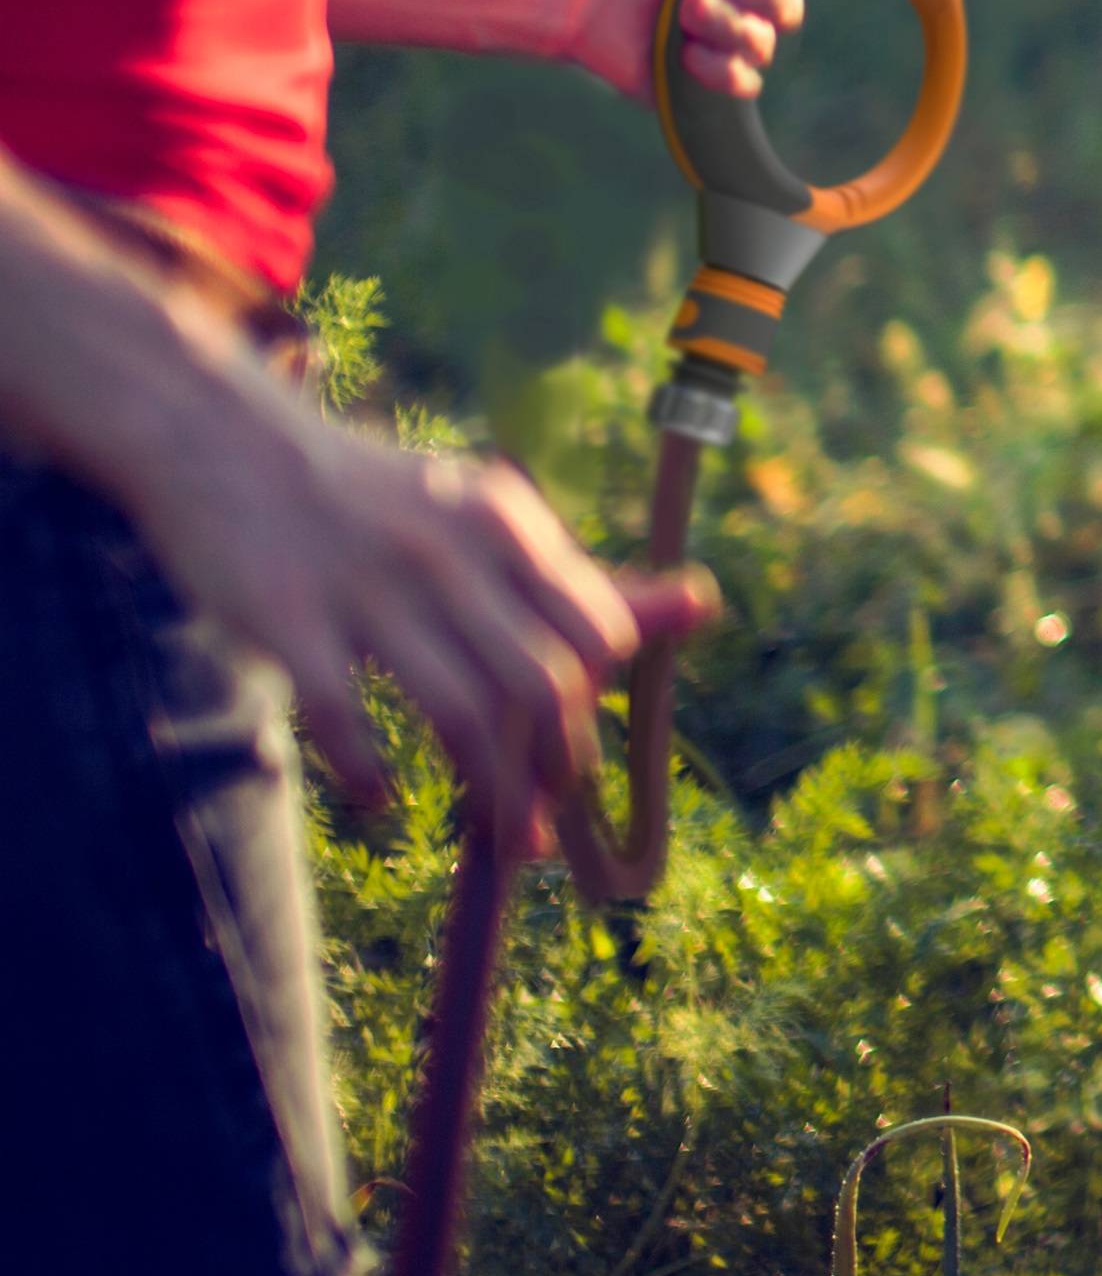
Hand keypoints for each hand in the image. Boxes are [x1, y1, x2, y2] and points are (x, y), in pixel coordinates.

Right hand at [123, 355, 717, 857]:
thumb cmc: (376, 499)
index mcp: (505, 521)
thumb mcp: (484, 517)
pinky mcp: (289, 618)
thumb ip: (577, 576)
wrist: (226, 443)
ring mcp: (369, 584)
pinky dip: (371, 774)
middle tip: (539, 824)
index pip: (592, 633)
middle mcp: (449, 548)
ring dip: (487, 791)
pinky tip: (383, 798)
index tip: (572, 762)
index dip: (592, 710)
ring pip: (460, 711)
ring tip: (494, 832)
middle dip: (551, 769)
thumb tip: (701, 605)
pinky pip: (346, 719)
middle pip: (537, 683)